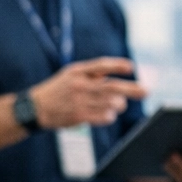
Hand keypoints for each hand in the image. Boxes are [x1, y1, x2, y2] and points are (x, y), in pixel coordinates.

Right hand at [30, 57, 146, 128]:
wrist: (36, 108)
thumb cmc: (57, 90)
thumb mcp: (70, 75)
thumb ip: (91, 75)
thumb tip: (117, 78)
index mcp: (77, 71)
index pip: (101, 65)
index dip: (117, 65)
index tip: (131, 67)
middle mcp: (79, 85)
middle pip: (112, 86)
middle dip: (132, 89)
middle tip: (146, 91)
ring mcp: (79, 101)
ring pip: (111, 103)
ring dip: (119, 104)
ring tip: (116, 104)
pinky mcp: (79, 116)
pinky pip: (105, 116)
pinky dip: (110, 116)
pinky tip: (107, 114)